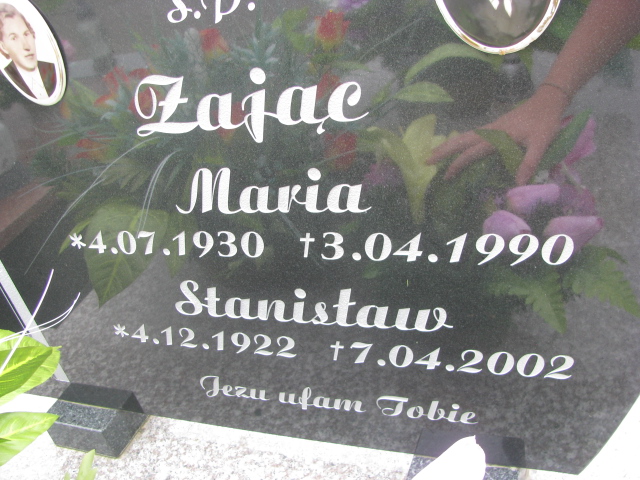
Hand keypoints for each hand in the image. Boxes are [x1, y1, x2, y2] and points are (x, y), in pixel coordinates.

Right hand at [426, 85, 570, 184]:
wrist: (548, 101)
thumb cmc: (545, 122)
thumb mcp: (541, 143)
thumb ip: (529, 163)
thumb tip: (518, 184)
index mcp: (497, 136)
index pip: (472, 152)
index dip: (458, 164)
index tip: (446, 175)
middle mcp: (490, 131)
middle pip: (461, 140)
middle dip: (443, 150)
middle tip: (426, 160)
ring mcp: (490, 128)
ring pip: (464, 136)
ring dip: (448, 145)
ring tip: (434, 153)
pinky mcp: (494, 127)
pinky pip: (471, 134)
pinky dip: (459, 141)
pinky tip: (456, 145)